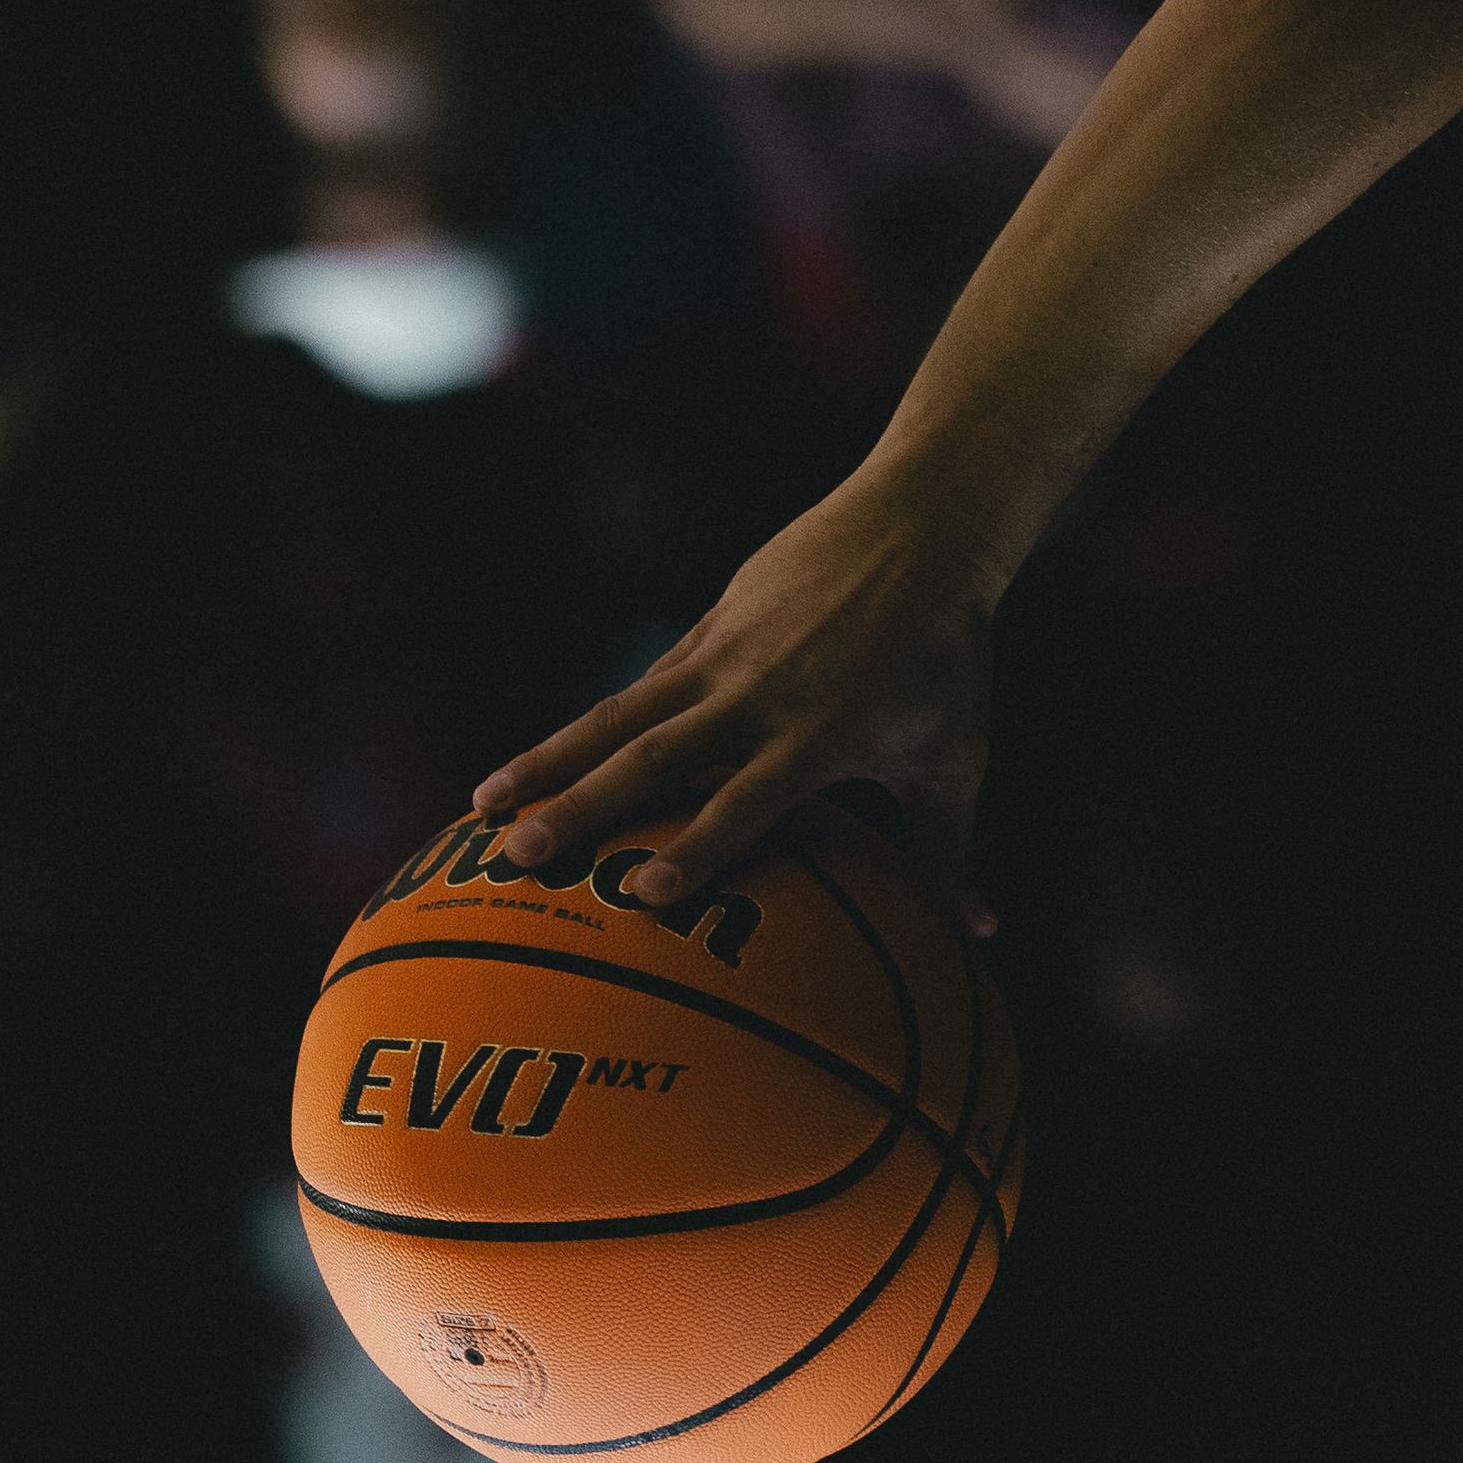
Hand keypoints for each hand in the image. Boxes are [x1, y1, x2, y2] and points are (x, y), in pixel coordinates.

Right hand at [473, 475, 1001, 934]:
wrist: (921, 529)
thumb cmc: (947, 657)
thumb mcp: (954, 756)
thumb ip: (950, 849)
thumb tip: (980, 933)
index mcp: (817, 737)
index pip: (744, 802)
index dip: (696, 848)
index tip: (642, 895)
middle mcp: (756, 698)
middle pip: (652, 761)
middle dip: (581, 810)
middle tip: (520, 856)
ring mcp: (722, 657)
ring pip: (616, 717)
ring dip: (546, 762)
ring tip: (482, 807)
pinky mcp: (707, 627)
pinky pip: (638, 688)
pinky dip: (587, 727)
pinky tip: (533, 766)